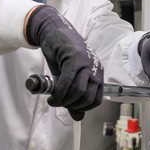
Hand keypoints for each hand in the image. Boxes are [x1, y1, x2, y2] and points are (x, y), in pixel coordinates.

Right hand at [26, 5, 103, 119]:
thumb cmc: (61, 55)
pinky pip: (67, 81)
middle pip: (88, 97)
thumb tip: (79, 117)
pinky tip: (52, 95)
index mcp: (97, 74)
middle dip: (72, 106)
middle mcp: (95, 68)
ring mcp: (86, 63)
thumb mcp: (69, 78)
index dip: (83, 108)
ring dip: (64, 100)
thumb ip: (74, 96)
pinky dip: (59, 92)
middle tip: (59, 104)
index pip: (97, 100)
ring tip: (54, 100)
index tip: (70, 107)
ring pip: (78, 91)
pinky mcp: (74, 58)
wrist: (53, 31)